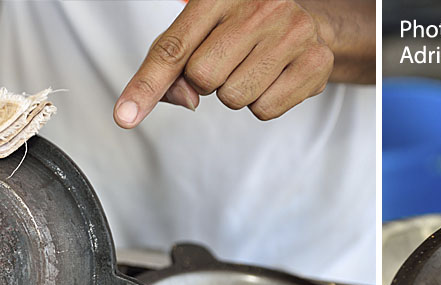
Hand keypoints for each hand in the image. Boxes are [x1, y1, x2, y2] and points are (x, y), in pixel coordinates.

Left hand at [114, 0, 334, 127]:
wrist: (307, 24)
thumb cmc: (242, 27)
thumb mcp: (202, 31)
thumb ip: (174, 65)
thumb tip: (183, 99)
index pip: (173, 47)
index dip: (146, 85)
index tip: (124, 117)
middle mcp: (259, 6)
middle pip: (202, 77)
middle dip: (208, 81)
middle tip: (230, 61)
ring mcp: (291, 32)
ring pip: (234, 97)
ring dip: (237, 94)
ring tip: (254, 67)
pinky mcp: (315, 62)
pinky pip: (265, 110)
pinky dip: (264, 103)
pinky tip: (274, 77)